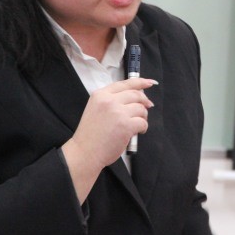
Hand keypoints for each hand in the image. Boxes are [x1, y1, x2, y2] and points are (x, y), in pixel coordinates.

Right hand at [61, 77, 156, 203]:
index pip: (125, 83)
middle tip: (148, 107)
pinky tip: (137, 132)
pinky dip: (143, 128)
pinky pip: (143, 122)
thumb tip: (136, 98)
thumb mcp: (96, 109)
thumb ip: (111, 101)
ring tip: (137, 124)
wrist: (85, 152)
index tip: (150, 83)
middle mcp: (109, 100)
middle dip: (145, 101)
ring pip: (141, 108)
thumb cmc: (91, 134)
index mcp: (100, 94)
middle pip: (136, 94)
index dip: (140, 82)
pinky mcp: (126, 125)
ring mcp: (118, 112)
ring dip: (143, 116)